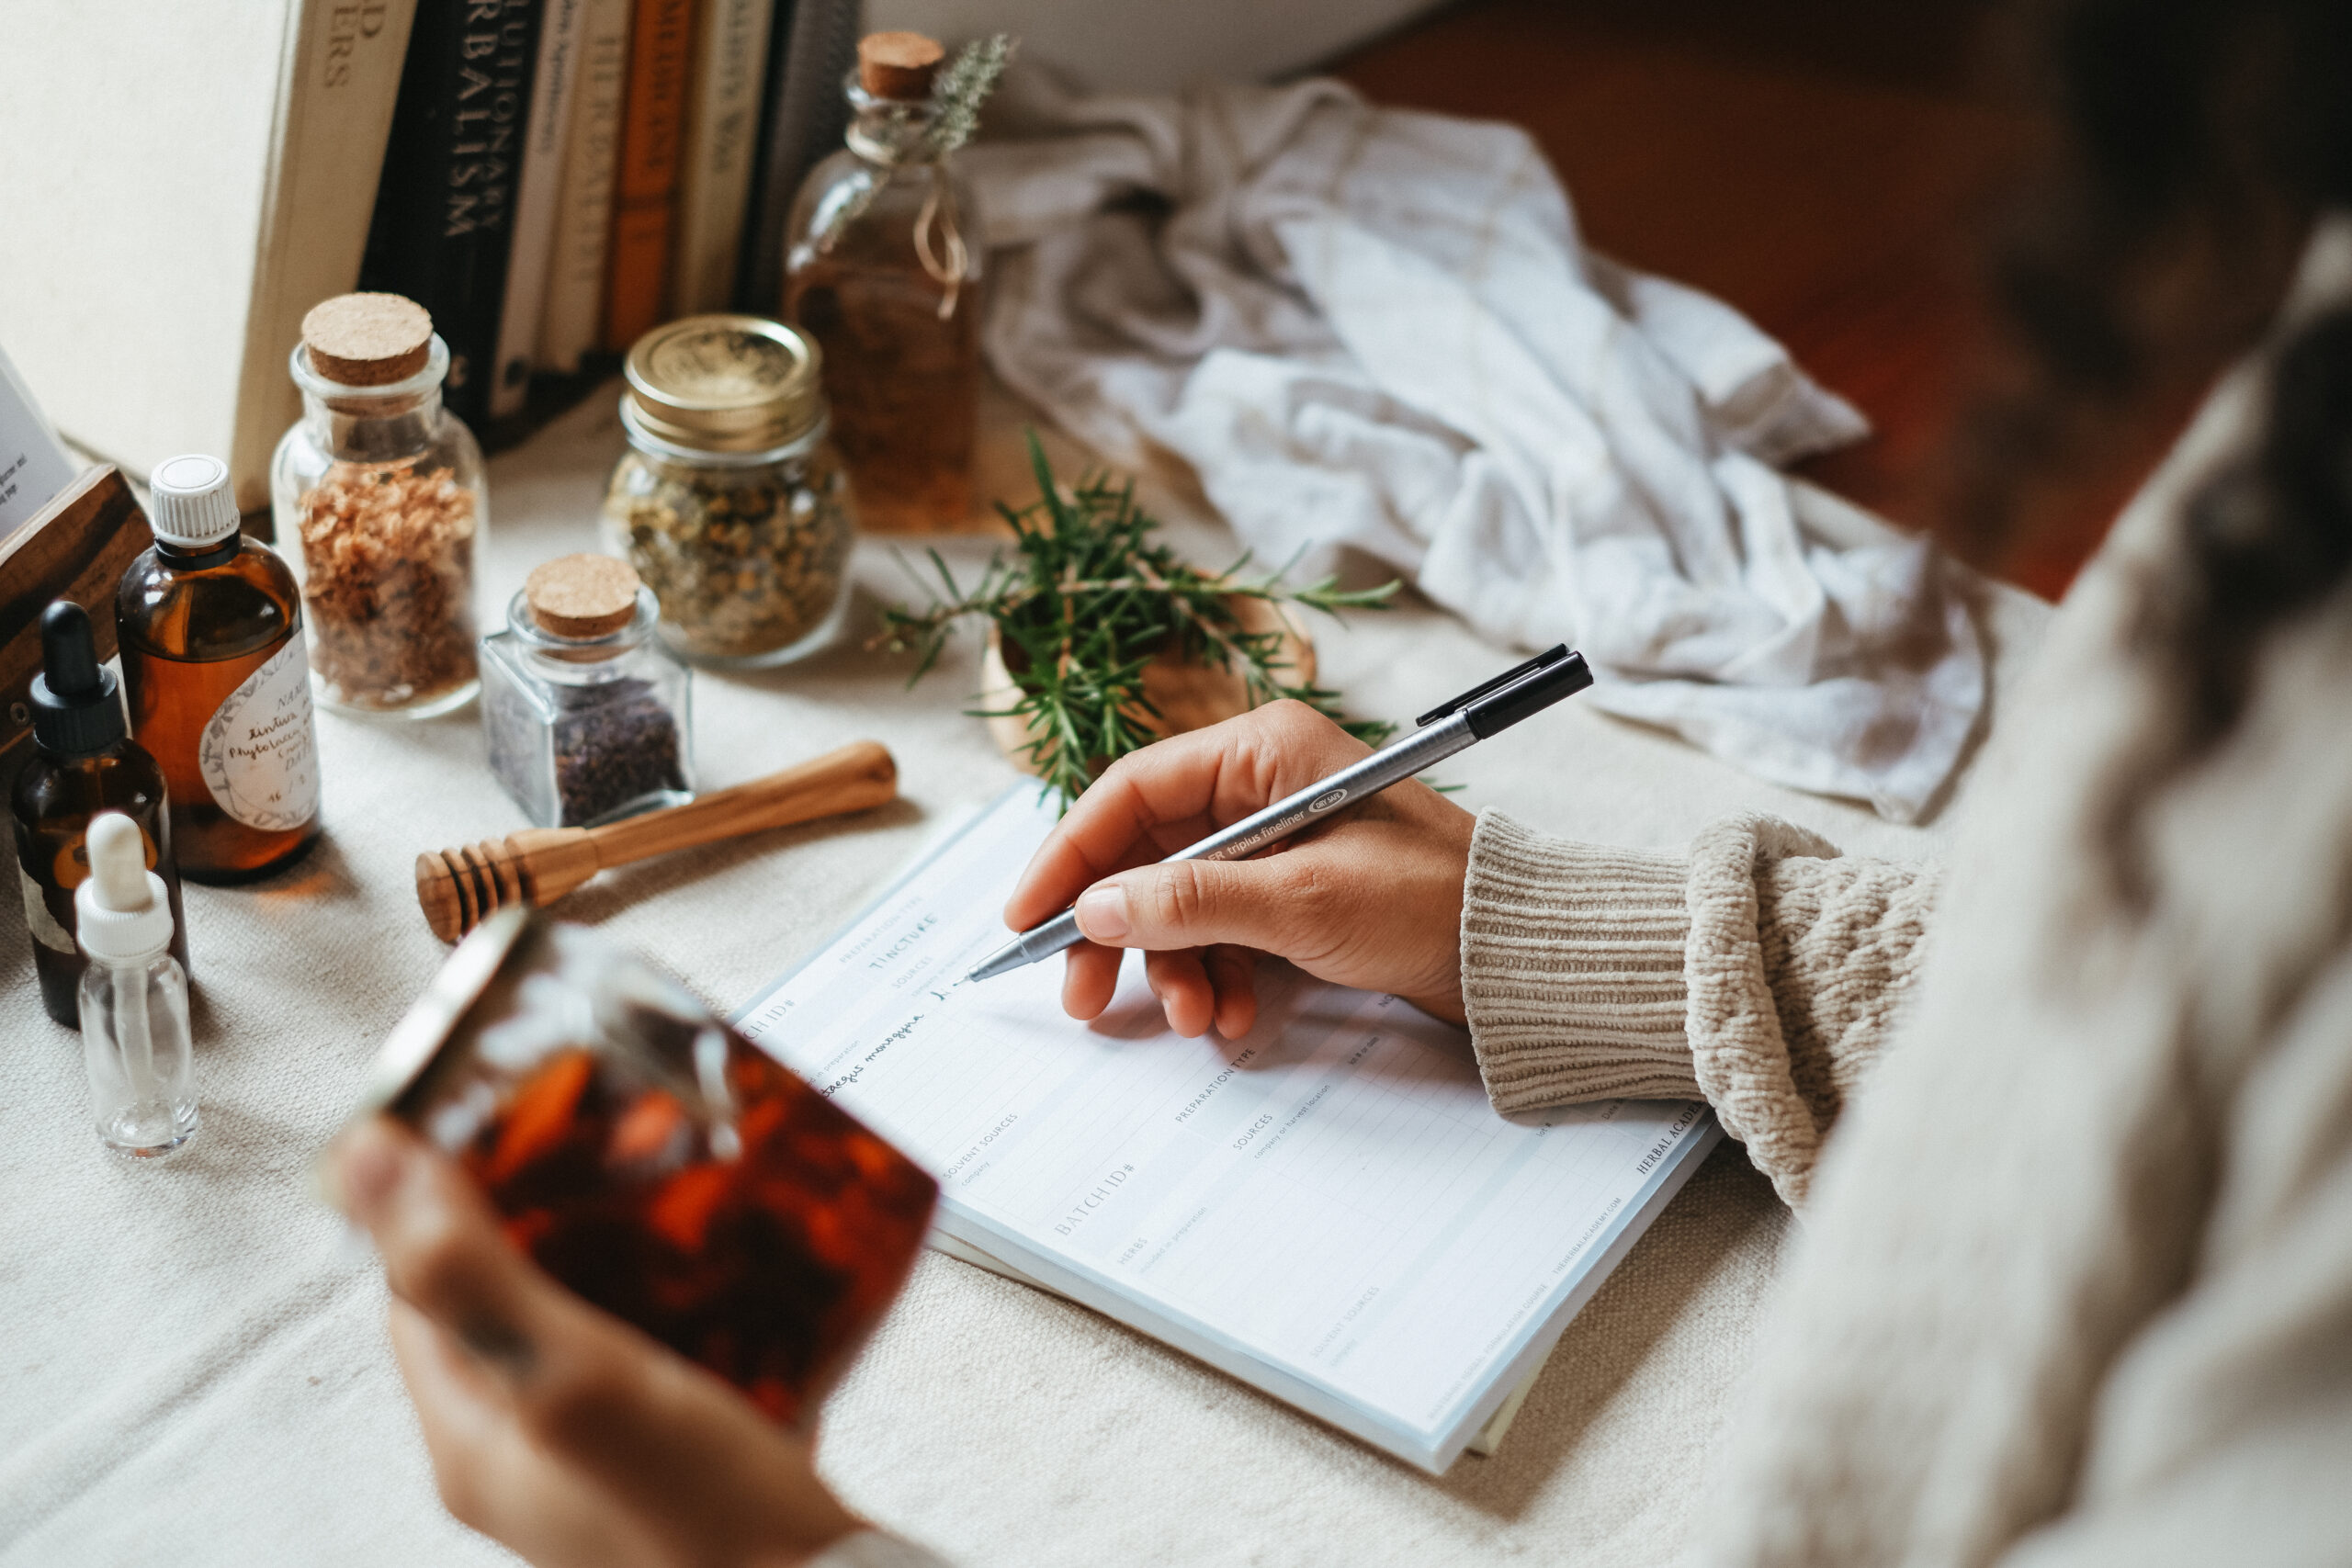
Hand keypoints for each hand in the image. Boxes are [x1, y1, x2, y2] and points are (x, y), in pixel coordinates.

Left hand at [324, 1116, 863, 1567]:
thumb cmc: (701, 1520)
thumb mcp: (575, 1376)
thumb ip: (470, 1273)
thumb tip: (365, 1162)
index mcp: (472, 1440)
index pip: (416, 1288)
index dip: (443, 1196)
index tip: (496, 1120)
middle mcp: (524, 1454)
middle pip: (505, 1298)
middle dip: (548, 1209)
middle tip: (598, 1142)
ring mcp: (600, 1460)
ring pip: (588, 1320)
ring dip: (623, 1250)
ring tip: (671, 1190)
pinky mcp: (675, 1460)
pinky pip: (662, 1354)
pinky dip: (688, 1301)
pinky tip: (733, 1272)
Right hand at [1005, 700, 1475, 1037]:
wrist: (1520, 953)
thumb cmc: (1431, 902)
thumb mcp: (1301, 902)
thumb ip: (1190, 902)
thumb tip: (1094, 907)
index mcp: (1260, 751)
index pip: (1129, 791)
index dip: (1069, 856)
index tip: (1029, 918)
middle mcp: (1261, 786)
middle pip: (1145, 854)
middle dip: (1117, 932)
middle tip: (1085, 999)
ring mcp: (1277, 841)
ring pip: (1179, 904)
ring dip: (1172, 968)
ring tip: (1195, 1019)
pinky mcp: (1294, 892)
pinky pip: (1222, 932)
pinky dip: (1217, 978)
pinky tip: (1235, 1018)